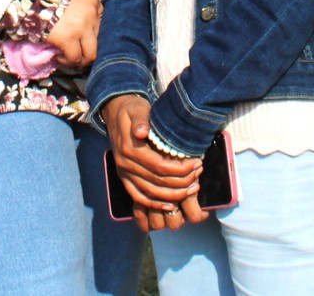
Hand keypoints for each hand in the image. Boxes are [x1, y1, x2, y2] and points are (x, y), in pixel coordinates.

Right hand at [44, 0, 99, 68]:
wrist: (31, 2)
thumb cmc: (52, 1)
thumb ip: (85, 9)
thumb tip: (91, 34)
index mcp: (92, 0)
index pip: (104, 23)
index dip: (94, 34)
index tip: (84, 39)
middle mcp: (91, 13)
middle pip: (100, 41)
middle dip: (89, 50)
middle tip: (79, 54)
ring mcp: (81, 26)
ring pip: (91, 54)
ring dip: (81, 60)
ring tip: (71, 59)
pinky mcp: (68, 38)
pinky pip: (75, 58)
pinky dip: (67, 61)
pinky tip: (59, 57)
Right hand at [101, 96, 201, 231]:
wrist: (114, 113)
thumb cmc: (131, 110)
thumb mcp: (136, 108)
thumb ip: (140, 119)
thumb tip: (142, 132)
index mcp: (130, 149)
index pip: (159, 166)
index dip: (180, 169)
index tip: (197, 163)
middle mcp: (125, 165)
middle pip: (158, 182)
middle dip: (182, 181)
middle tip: (198, 174)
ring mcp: (124, 174)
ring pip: (151, 193)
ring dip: (174, 195)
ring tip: (192, 188)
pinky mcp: (124, 179)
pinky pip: (139, 198)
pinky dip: (155, 204)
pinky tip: (171, 205)